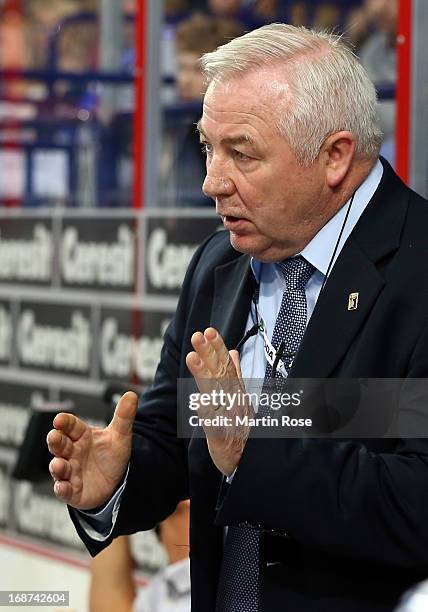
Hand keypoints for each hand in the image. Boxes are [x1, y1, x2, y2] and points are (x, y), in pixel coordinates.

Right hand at [47, 391, 137, 509]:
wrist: (116, 482)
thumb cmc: (111, 456)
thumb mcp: (120, 435)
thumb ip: (124, 416)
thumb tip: (131, 394)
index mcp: (81, 435)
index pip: (70, 425)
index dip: (64, 422)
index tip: (60, 419)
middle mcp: (72, 452)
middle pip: (59, 444)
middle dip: (55, 440)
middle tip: (54, 436)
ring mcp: (70, 471)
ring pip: (58, 467)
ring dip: (57, 466)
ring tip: (58, 464)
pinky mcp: (72, 490)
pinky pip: (64, 490)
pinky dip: (61, 489)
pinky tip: (62, 487)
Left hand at [186, 327, 252, 475]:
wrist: (247, 458)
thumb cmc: (240, 426)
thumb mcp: (239, 396)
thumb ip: (235, 373)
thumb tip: (233, 352)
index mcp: (234, 389)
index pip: (226, 364)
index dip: (218, 347)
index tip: (209, 331)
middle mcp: (232, 399)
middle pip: (221, 373)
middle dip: (211, 353)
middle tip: (200, 336)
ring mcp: (227, 416)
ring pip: (216, 393)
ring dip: (205, 376)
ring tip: (193, 357)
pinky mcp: (220, 435)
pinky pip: (213, 422)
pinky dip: (208, 411)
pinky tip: (199, 400)